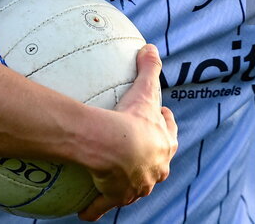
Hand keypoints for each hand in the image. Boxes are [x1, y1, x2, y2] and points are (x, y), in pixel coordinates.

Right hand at [78, 44, 178, 220]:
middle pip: (157, 166)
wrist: (117, 147)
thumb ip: (149, 67)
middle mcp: (154, 169)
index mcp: (163, 145)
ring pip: (135, 188)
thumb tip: (149, 47)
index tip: (160, 117)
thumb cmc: (133, 118)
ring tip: (118, 182)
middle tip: (139, 152)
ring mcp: (136, 185)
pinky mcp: (116, 196)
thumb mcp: (145, 89)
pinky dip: (95, 209)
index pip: (169, 135)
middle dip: (152, 160)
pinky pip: (104, 205)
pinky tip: (85, 212)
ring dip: (128, 186)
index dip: (165, 126)